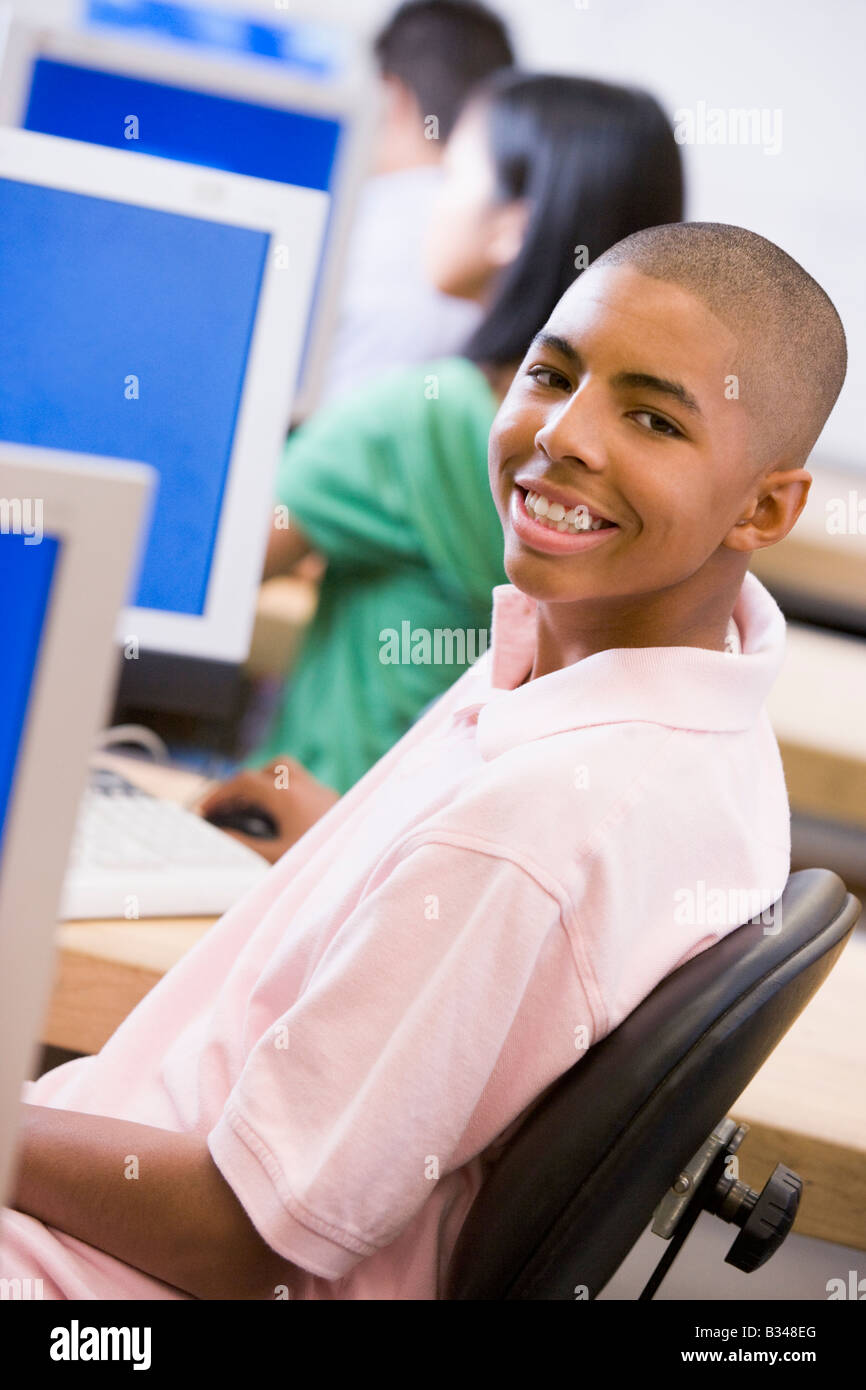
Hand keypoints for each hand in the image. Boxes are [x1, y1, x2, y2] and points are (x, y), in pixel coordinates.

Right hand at [195, 757, 339, 863]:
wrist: (365, 870)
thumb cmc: (323, 866)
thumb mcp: (275, 859)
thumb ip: (244, 845)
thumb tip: (221, 835)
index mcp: (289, 795)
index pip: (245, 781)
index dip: (220, 793)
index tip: (206, 810)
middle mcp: (309, 788)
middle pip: (269, 769)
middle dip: (245, 784)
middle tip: (229, 806)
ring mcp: (325, 795)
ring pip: (291, 774)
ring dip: (269, 785)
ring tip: (253, 810)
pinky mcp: (336, 806)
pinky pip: (307, 788)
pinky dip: (288, 796)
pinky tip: (283, 821)